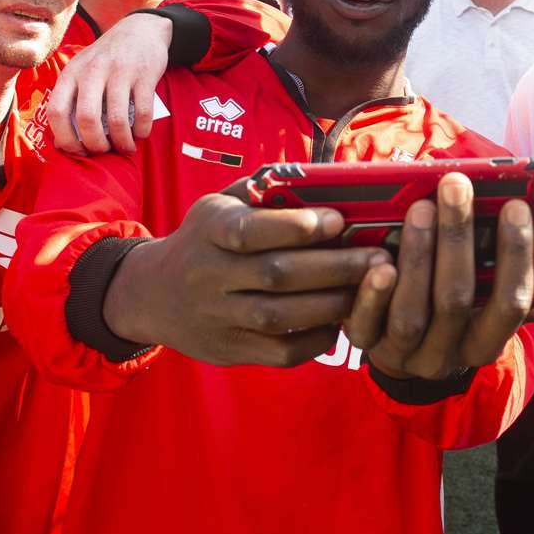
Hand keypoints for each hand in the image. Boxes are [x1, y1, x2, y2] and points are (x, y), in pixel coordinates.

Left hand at [47, 12, 173, 154]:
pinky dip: (142, 131)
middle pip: (86, 118)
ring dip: (122, 142)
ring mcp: (119, 72)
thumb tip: (66, 144)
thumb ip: (72, 100)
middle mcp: (92, 71)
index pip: (56, 111)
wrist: (139, 30)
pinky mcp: (144, 74)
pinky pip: (143, 112)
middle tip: (104, 151)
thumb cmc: (106, 61)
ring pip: (117, 120)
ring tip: (126, 148)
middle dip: (96, 144)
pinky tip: (141, 134)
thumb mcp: (82, 71)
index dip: (65, 139)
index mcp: (71, 74)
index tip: (78, 152)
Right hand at [103, 191, 389, 365]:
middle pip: (277, 275)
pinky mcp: (228, 350)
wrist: (152, 293)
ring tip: (370, 289)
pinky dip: (314, 340)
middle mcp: (208, 275)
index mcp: (208, 230)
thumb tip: (327, 181)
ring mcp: (217, 317)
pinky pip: (278, 352)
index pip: (252, 231)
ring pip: (281, 316)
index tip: (339, 220)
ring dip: (333, 303)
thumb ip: (264, 193)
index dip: (297, 227)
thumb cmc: (204, 239)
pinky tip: (339, 323)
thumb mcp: (219, 205)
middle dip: (335, 267)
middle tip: (381, 258)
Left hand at [343, 173, 533, 381]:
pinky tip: (380, 261)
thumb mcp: (494, 304)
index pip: (511, 303)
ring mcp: (404, 354)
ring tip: (419, 208)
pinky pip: (367, 327)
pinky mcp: (367, 346)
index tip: (516, 205)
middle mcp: (448, 354)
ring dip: (417, 255)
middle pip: (457, 300)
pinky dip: (373, 294)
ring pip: (412, 312)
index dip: (516, 255)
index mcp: (487, 341)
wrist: (396, 341)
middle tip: (456, 186)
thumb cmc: (456, 302)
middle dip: (458, 238)